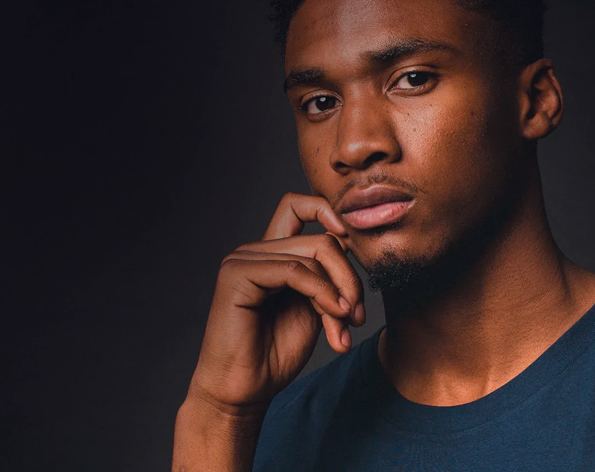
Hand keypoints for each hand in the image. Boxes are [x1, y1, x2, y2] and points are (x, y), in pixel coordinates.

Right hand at [186, 192, 365, 412]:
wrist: (245, 389)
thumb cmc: (274, 354)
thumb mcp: (314, 308)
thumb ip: (326, 277)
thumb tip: (349, 245)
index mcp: (270, 254)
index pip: (299, 205)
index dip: (330, 213)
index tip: (353, 243)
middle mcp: (254, 250)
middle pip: (320, 238)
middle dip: (349, 277)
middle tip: (358, 315)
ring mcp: (243, 259)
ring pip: (313, 253)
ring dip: (340, 292)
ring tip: (345, 327)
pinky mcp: (237, 274)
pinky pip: (295, 270)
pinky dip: (322, 293)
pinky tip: (334, 318)